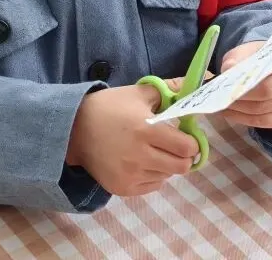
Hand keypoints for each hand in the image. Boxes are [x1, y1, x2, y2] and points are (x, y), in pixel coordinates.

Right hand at [66, 83, 199, 196]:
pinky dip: (153, 176)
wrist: (73, 129)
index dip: (192, 142)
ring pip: (167, 176)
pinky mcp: (122, 189)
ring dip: (166, 165)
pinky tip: (141, 162)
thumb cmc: (109, 107)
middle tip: (174, 145)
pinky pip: (152, 186)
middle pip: (181, 167)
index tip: (186, 135)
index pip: (186, 147)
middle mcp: (139, 157)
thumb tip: (197, 82)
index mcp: (146, 130)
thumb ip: (169, 88)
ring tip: (152, 151)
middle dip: (183, 155)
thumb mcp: (139, 93)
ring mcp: (130, 176)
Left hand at [219, 42, 271, 128]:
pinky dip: (244, 119)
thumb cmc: (260, 57)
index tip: (226, 82)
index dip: (246, 78)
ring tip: (222, 104)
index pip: (268, 69)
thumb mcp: (248, 50)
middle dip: (241, 96)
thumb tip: (228, 68)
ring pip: (264, 110)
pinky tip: (230, 113)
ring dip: (239, 109)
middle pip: (268, 92)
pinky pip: (265, 122)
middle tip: (221, 96)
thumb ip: (238, 57)